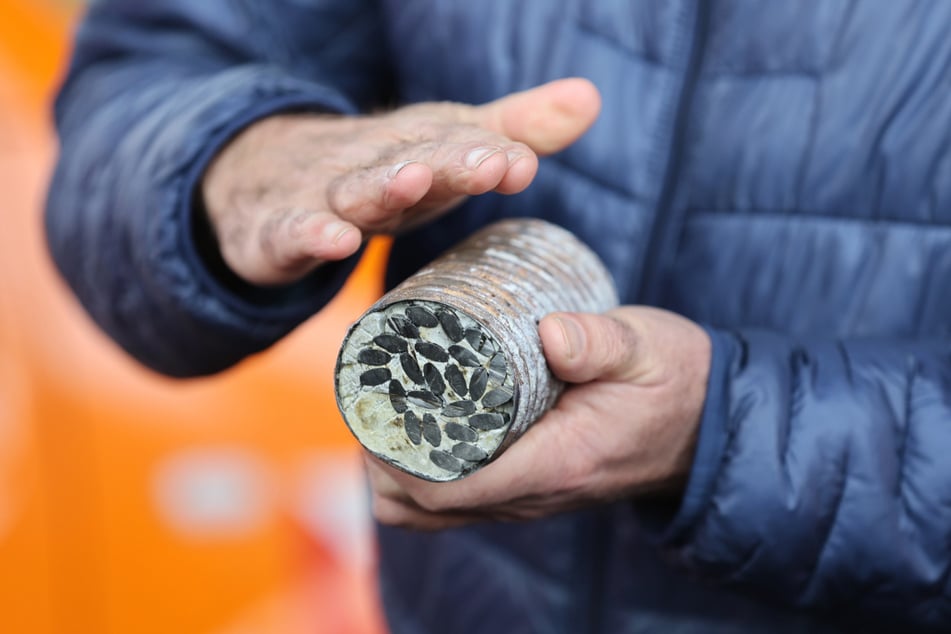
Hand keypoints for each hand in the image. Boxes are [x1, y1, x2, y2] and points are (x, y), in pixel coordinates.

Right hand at [201, 78, 600, 284]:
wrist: (260, 174)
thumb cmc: (375, 167)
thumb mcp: (443, 149)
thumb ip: (512, 129)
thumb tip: (590, 97)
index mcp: (415, 147)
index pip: (453, 145)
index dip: (486, 152)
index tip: (524, 163)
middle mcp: (372, 165)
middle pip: (411, 160)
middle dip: (451, 161)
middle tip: (491, 163)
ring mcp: (322, 195)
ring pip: (354, 190)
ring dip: (384, 185)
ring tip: (414, 180)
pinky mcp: (278, 231)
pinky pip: (291, 233)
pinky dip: (309, 235)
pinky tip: (334, 241)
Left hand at [367, 306, 711, 529]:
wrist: (705, 422)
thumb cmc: (672, 381)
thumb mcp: (645, 349)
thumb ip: (601, 341)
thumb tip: (548, 332)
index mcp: (553, 464)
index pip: (449, 488)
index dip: (393, 458)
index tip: (371, 407)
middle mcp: (532, 494)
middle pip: (424, 508)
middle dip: (380, 460)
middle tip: (368, 398)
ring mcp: (527, 497)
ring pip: (434, 511)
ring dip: (396, 471)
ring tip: (384, 411)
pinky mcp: (525, 486)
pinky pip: (457, 500)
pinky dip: (423, 473)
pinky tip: (418, 428)